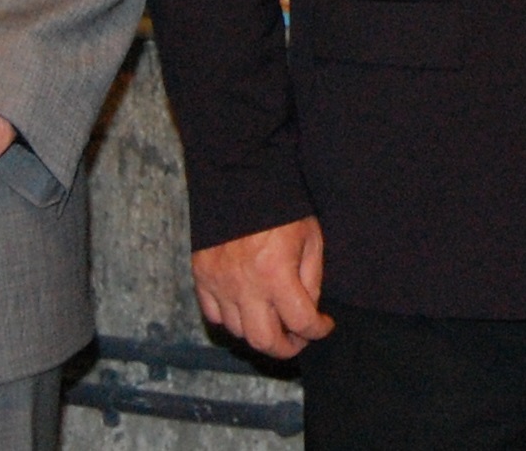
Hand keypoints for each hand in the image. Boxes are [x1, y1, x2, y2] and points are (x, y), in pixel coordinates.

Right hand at [194, 217, 333, 357]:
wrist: (240, 179)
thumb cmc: (282, 206)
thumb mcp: (310, 238)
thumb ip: (311, 279)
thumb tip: (308, 309)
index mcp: (277, 274)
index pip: (301, 322)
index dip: (318, 331)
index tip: (323, 326)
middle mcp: (245, 286)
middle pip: (264, 340)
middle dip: (287, 347)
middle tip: (297, 339)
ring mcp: (220, 284)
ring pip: (238, 332)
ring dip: (260, 332)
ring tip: (274, 321)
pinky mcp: (202, 277)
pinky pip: (214, 316)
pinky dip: (232, 320)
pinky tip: (247, 309)